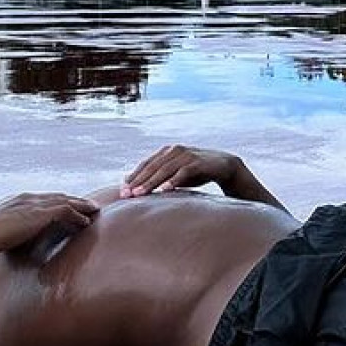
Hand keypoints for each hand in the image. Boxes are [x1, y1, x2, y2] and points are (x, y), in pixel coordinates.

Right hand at [0, 191, 99, 259]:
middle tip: (89, 206)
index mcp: (16, 200)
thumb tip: (14, 240)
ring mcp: (33, 204)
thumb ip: (9, 231)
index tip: (69, 207)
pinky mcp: (39, 213)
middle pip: (57, 196)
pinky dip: (77, 215)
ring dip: (81, 206)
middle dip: (74, 200)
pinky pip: (66, 210)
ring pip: (65, 201)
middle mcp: (26, 198)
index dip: (58, 202)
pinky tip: (86, 222)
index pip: (43, 198)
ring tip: (94, 211)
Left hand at [119, 145, 236, 197]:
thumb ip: (161, 178)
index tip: (122, 190)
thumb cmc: (196, 172)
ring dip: (150, 182)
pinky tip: (164, 190)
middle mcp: (174, 150)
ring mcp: (186, 155)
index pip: (145, 164)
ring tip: (139, 194)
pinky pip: (182, 172)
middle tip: (126, 194)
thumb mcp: (176, 174)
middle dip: (137, 181)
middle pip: (152, 167)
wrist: (224, 166)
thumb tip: (139, 189)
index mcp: (166, 152)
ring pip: (164, 169)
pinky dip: (173, 181)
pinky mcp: (197, 162)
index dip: (133, 177)